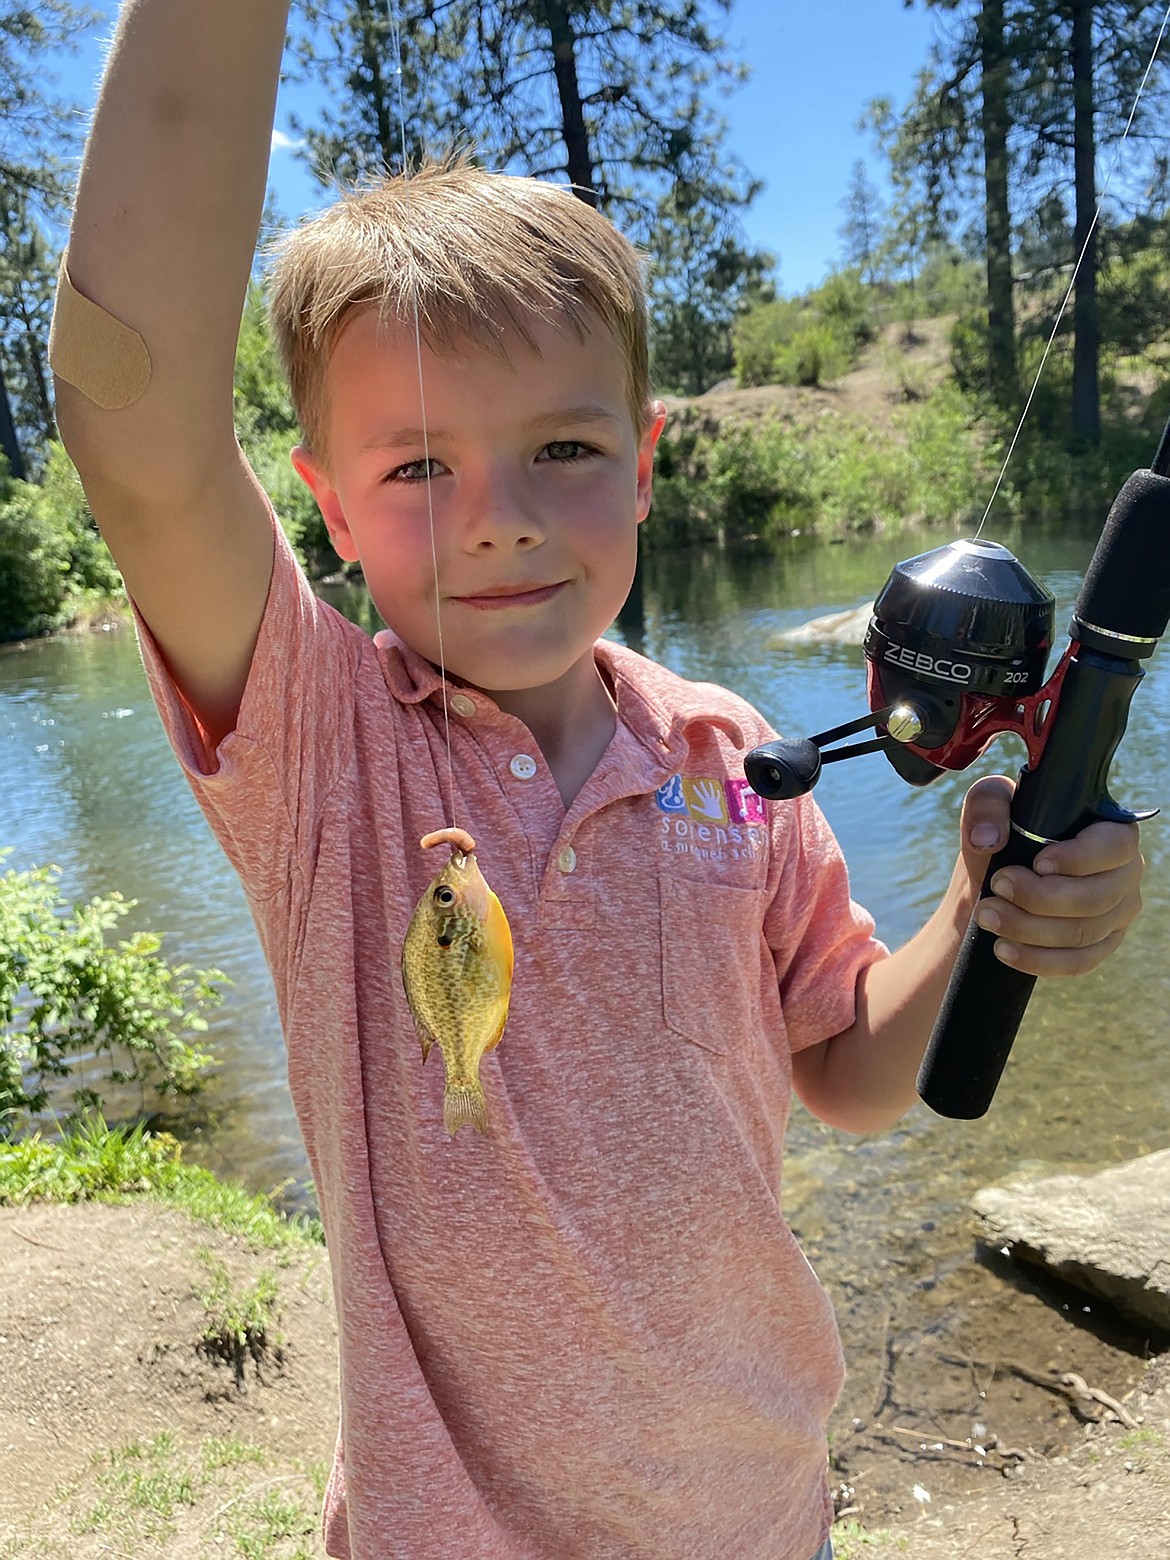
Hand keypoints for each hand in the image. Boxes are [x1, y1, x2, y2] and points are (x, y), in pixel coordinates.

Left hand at [957, 775, 1143, 976]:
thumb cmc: (1002, 837)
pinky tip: (1003, 948)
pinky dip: (1038, 959)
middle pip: (1097, 898)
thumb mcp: (988, 806)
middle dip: (1039, 898)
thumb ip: (986, 805)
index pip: (1115, 847)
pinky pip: (1078, 963)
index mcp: (1110, 831)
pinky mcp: (1101, 945)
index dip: (1080, 859)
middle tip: (997, 887)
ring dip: (1029, 928)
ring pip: (1083, 933)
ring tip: (988, 915)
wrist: (991, 887)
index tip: (1037, 863)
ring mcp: (1117, 913)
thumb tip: (988, 840)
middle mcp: (1124, 873)